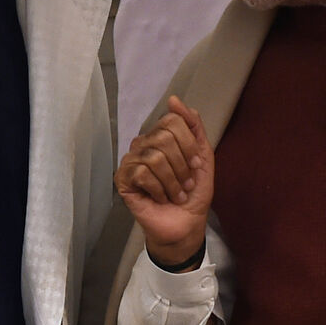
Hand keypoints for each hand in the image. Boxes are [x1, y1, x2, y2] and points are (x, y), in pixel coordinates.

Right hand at [114, 96, 214, 265]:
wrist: (186, 224)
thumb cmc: (193, 192)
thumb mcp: (202, 156)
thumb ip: (193, 126)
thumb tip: (174, 100)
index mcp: (161, 136)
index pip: (171, 121)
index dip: (188, 144)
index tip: (195, 165)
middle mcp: (143, 144)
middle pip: (164, 138)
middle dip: (182, 165)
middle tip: (186, 184)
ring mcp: (131, 161)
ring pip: (154, 157)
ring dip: (172, 181)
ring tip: (176, 194)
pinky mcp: (123, 179)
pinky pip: (142, 173)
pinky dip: (159, 189)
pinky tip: (160, 198)